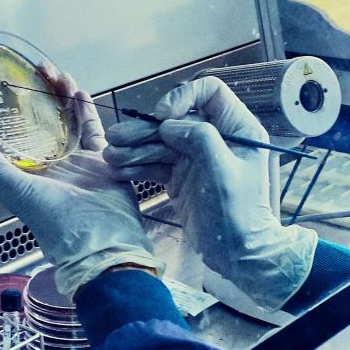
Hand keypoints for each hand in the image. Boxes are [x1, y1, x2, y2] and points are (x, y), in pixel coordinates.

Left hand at [0, 62, 161, 297]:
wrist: (100, 239)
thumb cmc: (52, 219)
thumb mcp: (10, 186)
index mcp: (23, 172)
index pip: (10, 134)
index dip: (6, 109)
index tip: (1, 83)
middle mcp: (48, 165)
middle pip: (40, 122)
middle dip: (38, 95)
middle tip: (35, 69)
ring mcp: (76, 162)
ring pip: (66, 121)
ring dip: (61, 97)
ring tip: (56, 74)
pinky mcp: (100, 160)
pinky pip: (92, 129)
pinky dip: (86, 111)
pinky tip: (80, 91)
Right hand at [103, 77, 315, 310]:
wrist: (240, 257)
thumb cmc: (239, 214)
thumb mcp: (223, 172)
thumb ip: (199, 138)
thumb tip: (169, 125)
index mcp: (238, 128)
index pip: (210, 92)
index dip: (182, 96)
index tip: (161, 116)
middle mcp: (217, 138)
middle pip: (176, 119)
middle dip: (145, 129)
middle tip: (115, 139)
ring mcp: (198, 158)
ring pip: (162, 141)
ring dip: (135, 147)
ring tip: (109, 157)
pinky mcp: (183, 177)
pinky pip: (157, 163)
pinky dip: (138, 165)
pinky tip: (118, 170)